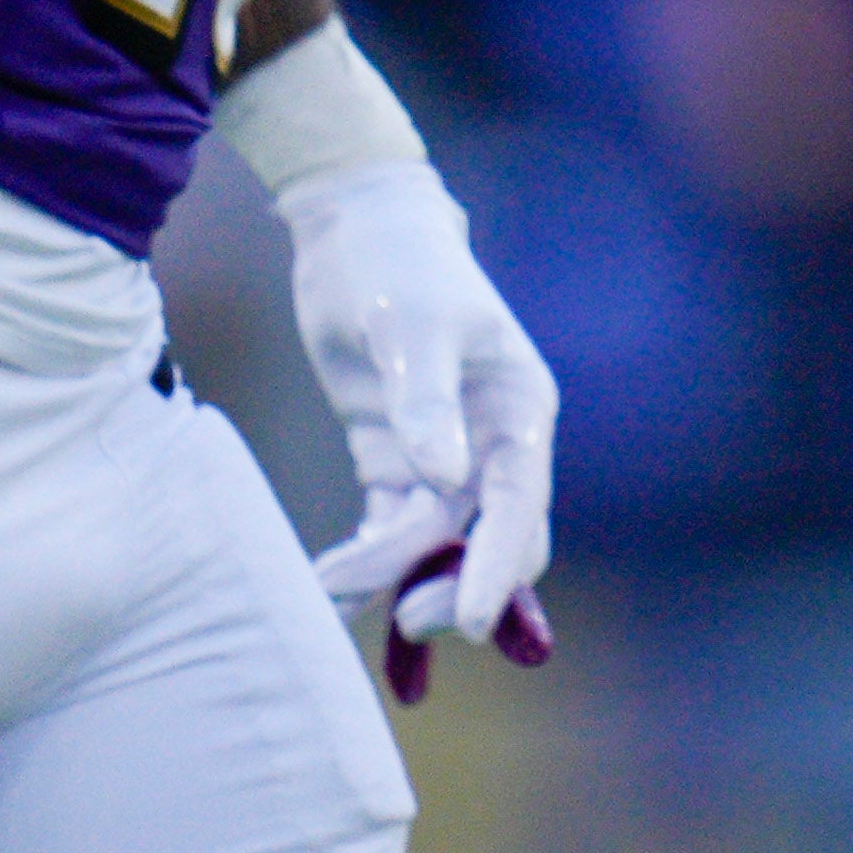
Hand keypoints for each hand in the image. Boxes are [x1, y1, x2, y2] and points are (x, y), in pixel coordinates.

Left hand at [276, 159, 559, 701]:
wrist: (356, 230)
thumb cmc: (399, 265)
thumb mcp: (411, 326)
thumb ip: (427, 403)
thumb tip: (446, 483)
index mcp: (521, 414)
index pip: (519, 508)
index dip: (497, 569)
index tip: (469, 622)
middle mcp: (493, 446)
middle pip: (488, 542)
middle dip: (450, 586)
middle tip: (403, 621)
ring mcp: (445, 458)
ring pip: (435, 545)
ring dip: (396, 577)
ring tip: (334, 593)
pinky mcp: (395, 461)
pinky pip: (391, 529)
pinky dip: (369, 559)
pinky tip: (331, 585)